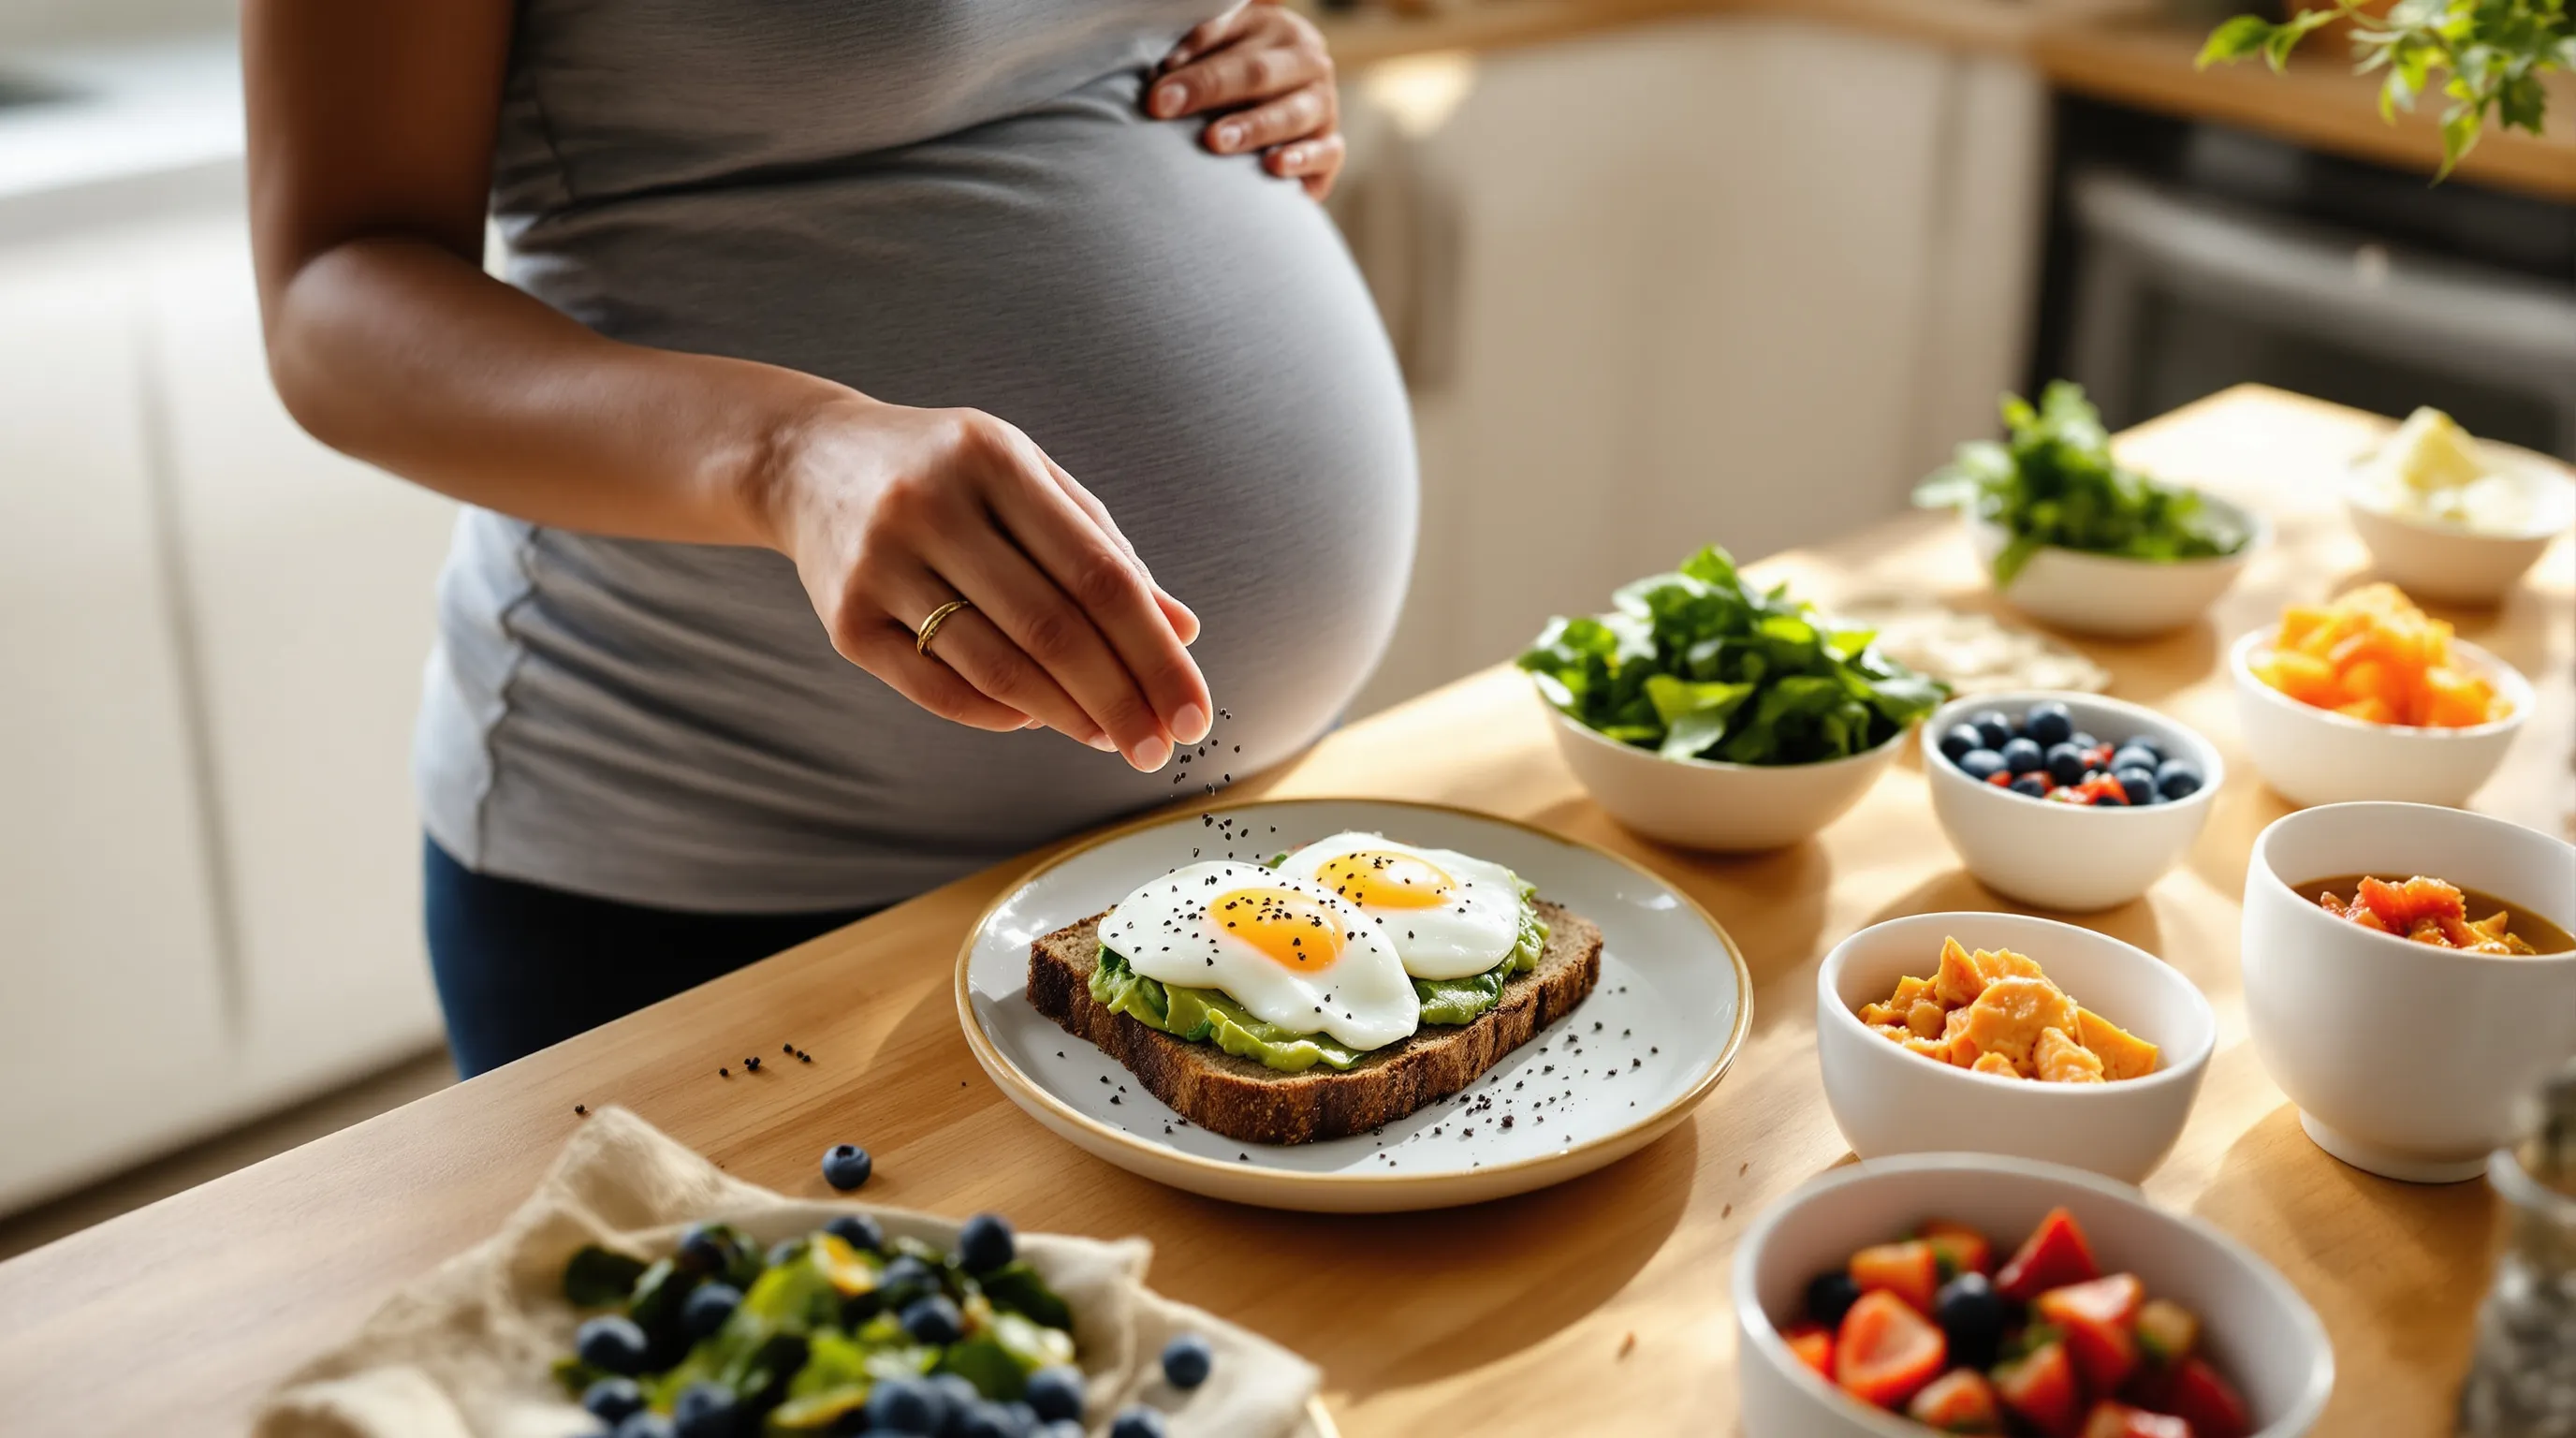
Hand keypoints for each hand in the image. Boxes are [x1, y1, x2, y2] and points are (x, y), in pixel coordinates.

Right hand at [761, 397, 1210, 771]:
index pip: (1098, 575)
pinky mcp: (844, 621)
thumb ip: (1103, 549)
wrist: (808, 463)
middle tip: (1159, 748)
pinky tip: (1038, 718)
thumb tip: (1182, 630)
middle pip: (1051, 629)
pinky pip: (938, 689)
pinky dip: (1000, 715)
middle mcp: (931, 506)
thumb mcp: (1028, 482)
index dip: (1155, 652)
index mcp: (993, 460)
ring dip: (1066, 717)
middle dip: (1120, 700)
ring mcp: (880, 565)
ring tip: (1110, 737)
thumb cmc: (946, 474)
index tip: (1192, 710)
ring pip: (996, 668)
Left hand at [1149, 2, 1343, 198]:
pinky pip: (1325, 151)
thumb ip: (1199, 53)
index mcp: (1278, 31)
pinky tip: (1274, 166)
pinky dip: (1302, 158)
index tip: (1154, 88)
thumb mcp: (1221, 56)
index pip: (1231, 38)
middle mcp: (1308, 63)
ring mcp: (1324, 105)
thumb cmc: (1238, 88)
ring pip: (1291, 113)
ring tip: (1215, 140)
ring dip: (1252, 127)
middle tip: (1165, 108)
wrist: (1281, 118)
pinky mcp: (1332, 147)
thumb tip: (1163, 70)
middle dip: (1209, 88)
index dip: (1192, 60)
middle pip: (1258, 73)